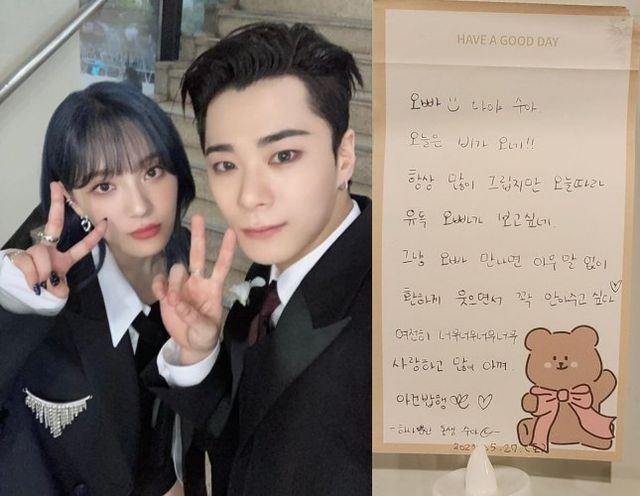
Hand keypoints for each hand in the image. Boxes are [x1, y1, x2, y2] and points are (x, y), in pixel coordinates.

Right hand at [9, 182, 106, 298]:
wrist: (16, 297)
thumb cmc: (41, 294)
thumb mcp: (57, 293)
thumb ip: (60, 288)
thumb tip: (55, 284)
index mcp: (63, 259)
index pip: (82, 246)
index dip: (94, 236)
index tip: (105, 221)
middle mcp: (48, 250)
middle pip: (54, 223)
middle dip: (57, 203)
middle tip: (58, 186)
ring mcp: (33, 251)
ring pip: (41, 254)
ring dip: (42, 272)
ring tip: (39, 285)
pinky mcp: (18, 256)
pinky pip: (28, 262)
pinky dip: (31, 276)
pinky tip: (31, 283)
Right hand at [153, 214, 235, 364]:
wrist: (191, 344)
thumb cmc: (205, 334)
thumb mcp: (205, 329)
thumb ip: (192, 316)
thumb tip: (177, 302)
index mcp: (213, 288)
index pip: (222, 265)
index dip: (226, 249)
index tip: (232, 231)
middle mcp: (198, 282)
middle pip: (198, 255)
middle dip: (198, 237)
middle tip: (198, 217)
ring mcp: (182, 286)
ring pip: (176, 270)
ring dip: (174, 282)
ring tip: (174, 301)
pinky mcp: (167, 293)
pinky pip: (161, 281)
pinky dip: (159, 286)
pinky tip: (161, 296)